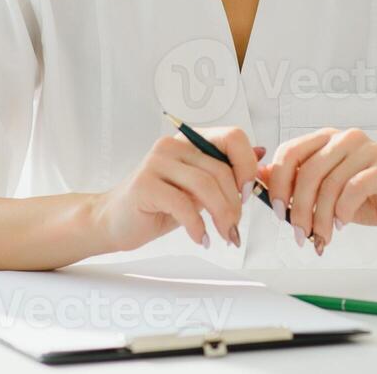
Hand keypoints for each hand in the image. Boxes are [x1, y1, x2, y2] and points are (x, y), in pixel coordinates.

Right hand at [90, 127, 263, 252]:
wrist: (114, 221)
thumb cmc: (158, 205)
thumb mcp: (197, 189)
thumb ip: (225, 174)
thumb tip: (262, 158)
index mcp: (190, 141)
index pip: (233, 137)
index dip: (247, 165)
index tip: (248, 192)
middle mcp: (173, 145)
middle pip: (221, 169)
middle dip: (235, 203)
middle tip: (234, 227)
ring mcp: (156, 162)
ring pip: (205, 185)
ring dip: (222, 216)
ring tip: (224, 235)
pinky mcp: (144, 185)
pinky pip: (183, 205)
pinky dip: (198, 226)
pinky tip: (202, 238)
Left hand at [260, 127, 376, 254]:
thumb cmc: (369, 198)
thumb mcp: (326, 192)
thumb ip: (297, 183)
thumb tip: (261, 178)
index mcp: (326, 139)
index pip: (289, 152)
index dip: (278, 183)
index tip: (277, 211)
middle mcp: (344, 138)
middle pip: (307, 170)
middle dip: (297, 206)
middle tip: (298, 232)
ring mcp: (366, 149)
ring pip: (329, 183)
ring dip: (321, 217)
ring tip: (322, 235)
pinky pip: (353, 188)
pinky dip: (343, 211)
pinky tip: (344, 223)